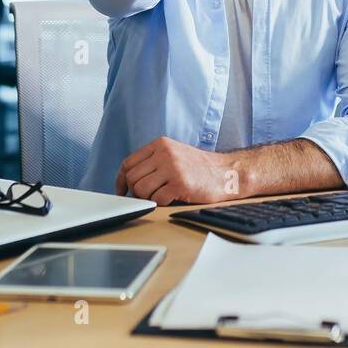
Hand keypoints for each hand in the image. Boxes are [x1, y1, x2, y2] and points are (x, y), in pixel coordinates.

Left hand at [115, 137, 240, 205]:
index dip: (121, 180)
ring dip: (148, 198)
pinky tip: (172, 198)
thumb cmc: (200, 167)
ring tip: (163, 196)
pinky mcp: (180, 184)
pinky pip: (156, 199)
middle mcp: (164, 153)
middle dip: (136, 191)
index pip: (128, 163)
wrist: (227, 172)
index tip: (122, 190)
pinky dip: (161, 203)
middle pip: (132, 178)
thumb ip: (153, 161)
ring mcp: (172, 168)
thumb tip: (128, 180)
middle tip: (148, 196)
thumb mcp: (174, 154)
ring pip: (141, 189)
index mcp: (160, 144)